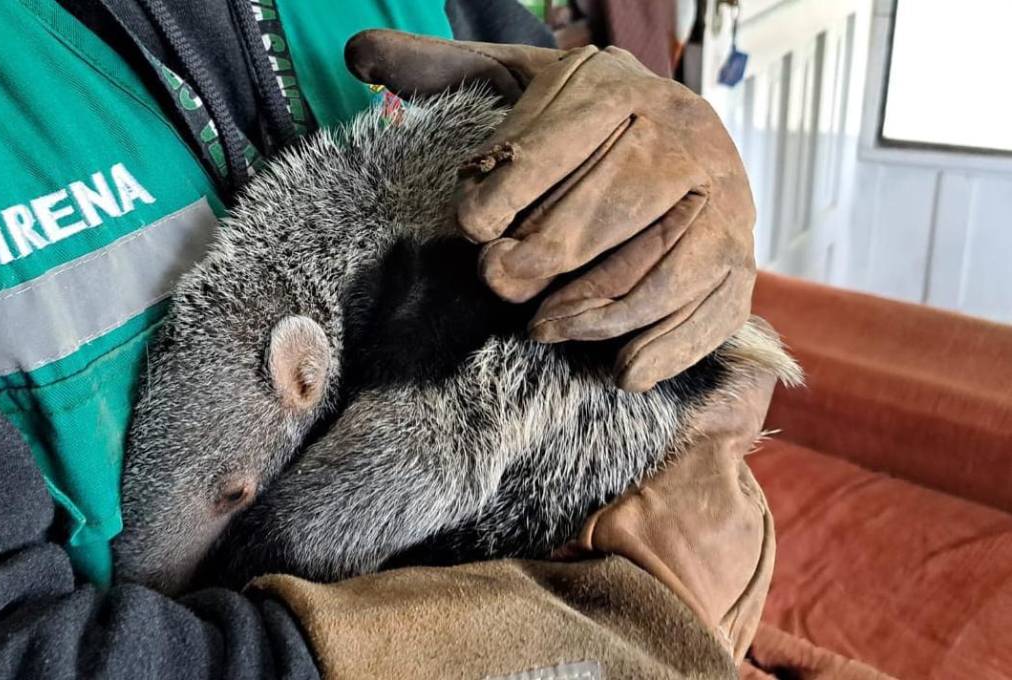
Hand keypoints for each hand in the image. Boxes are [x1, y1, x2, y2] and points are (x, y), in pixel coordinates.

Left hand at [346, 30, 755, 390]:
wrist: (687, 137)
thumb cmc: (584, 125)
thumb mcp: (518, 86)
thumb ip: (446, 72)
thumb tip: (358, 51)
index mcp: (620, 88)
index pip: (560, 142)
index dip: (507, 190)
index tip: (471, 226)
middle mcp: (683, 135)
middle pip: (609, 209)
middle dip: (544, 257)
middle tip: (499, 283)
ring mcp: (724, 199)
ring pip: (659, 268)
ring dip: (594, 311)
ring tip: (545, 328)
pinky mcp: (743, 256)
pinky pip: (711, 310)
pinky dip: (665, 348)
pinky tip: (620, 371)